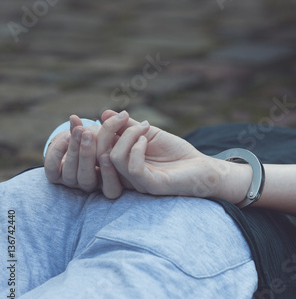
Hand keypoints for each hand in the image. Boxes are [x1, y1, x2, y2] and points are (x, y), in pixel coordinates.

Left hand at [44, 113, 130, 197]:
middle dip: (86, 155)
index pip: (112, 190)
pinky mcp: (54, 176)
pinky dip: (57, 153)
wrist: (80, 139)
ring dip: (73, 150)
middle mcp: (89, 185)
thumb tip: (122, 115)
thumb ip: (117, 129)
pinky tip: (66, 138)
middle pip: (86, 179)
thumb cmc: (103, 137)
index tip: (107, 155)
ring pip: (70, 173)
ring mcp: (71, 181)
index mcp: (108, 182)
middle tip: (88, 135)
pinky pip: (51, 169)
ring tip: (79, 130)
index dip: (109, 176)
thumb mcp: (112, 134)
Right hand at [99, 110, 229, 197]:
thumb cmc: (177, 152)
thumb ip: (127, 126)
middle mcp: (124, 175)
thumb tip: (104, 113)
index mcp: (121, 163)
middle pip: (98, 154)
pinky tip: (147, 140)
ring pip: (112, 158)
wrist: (202, 166)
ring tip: (144, 129)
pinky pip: (132, 168)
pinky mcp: (150, 185)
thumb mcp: (148, 133)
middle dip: (105, 131)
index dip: (89, 132)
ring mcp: (136, 182)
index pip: (95, 150)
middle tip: (122, 116)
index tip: (103, 114)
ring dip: (127, 136)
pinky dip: (136, 148)